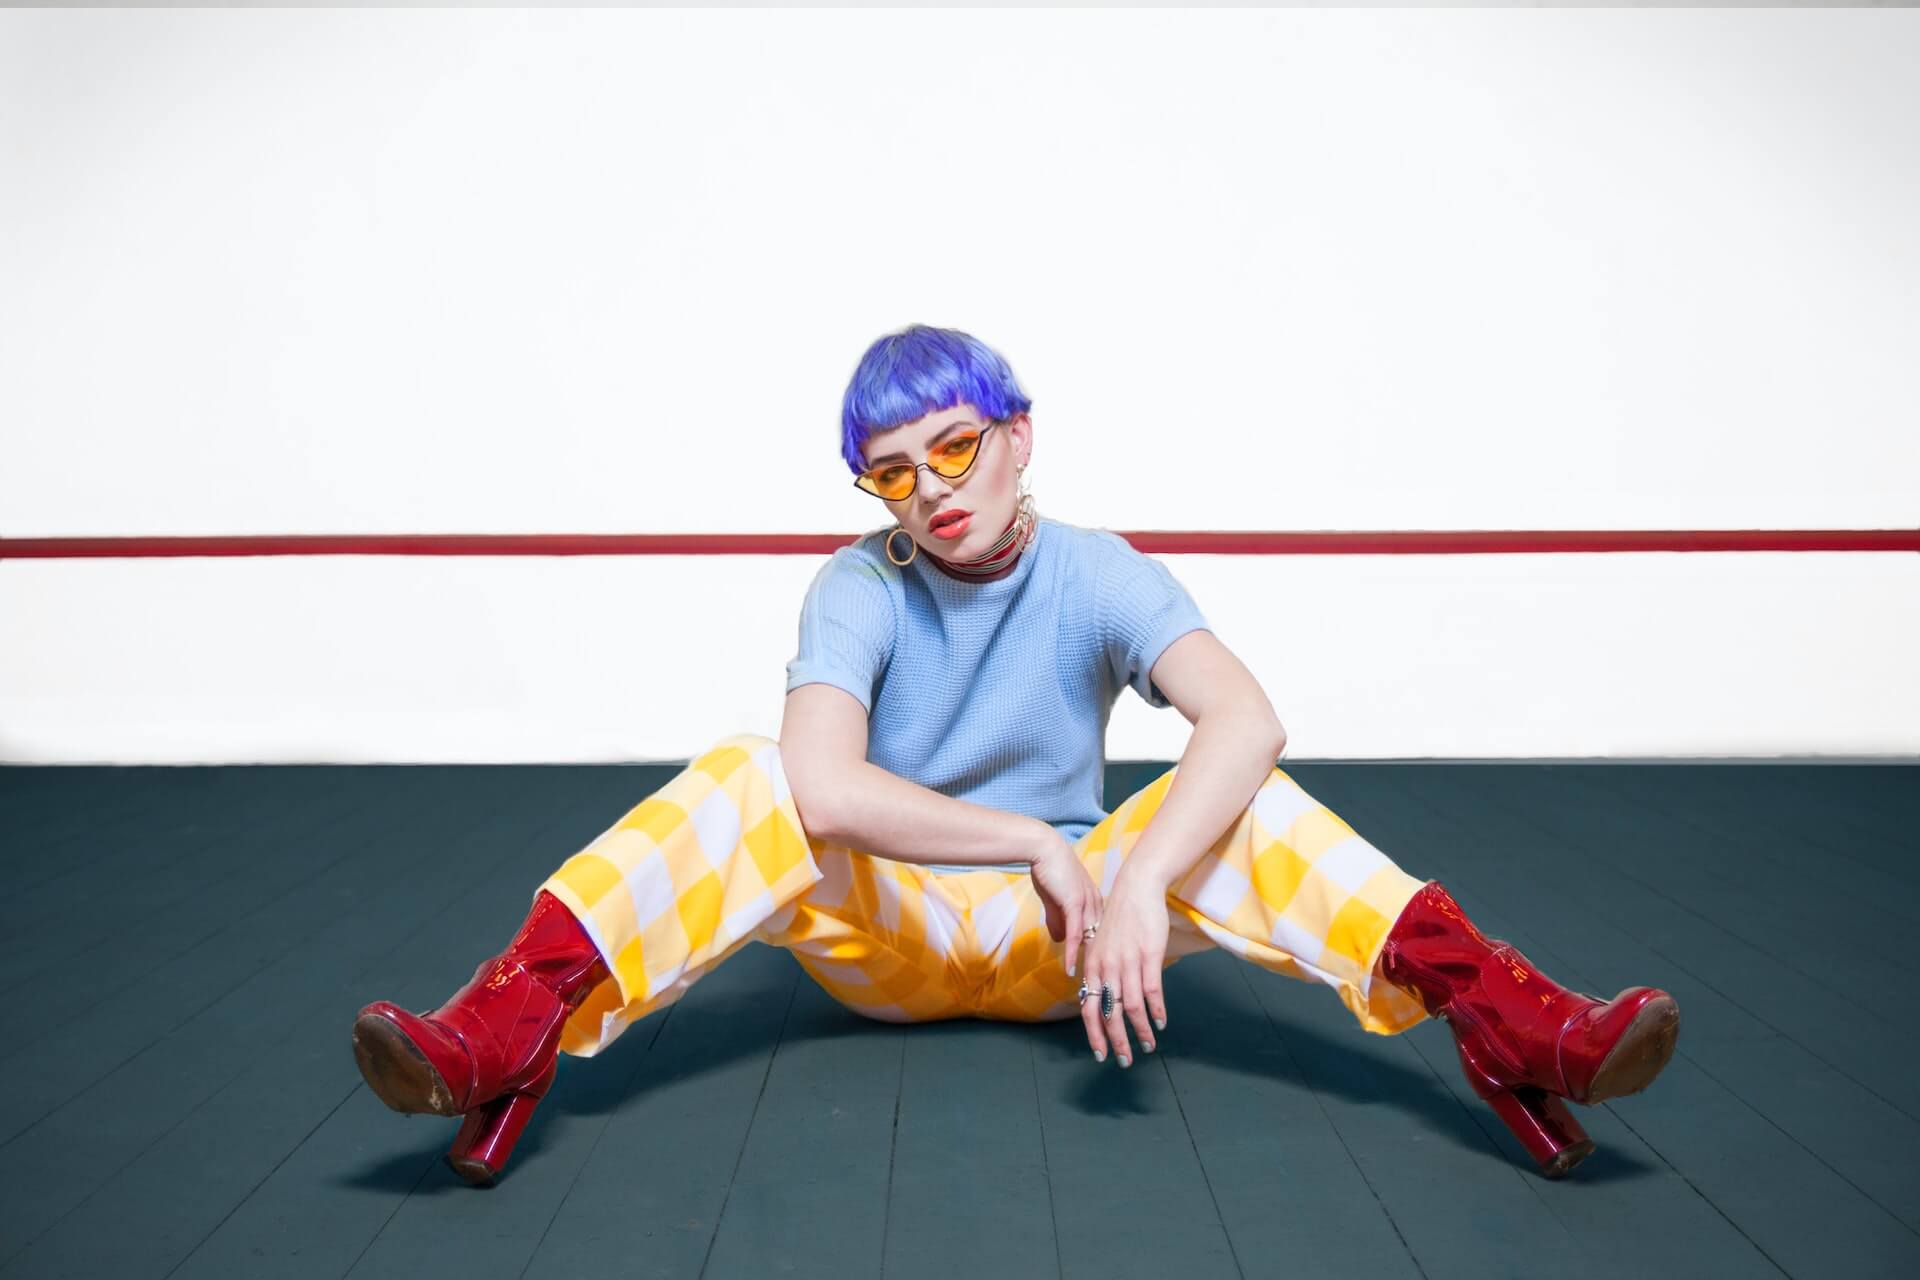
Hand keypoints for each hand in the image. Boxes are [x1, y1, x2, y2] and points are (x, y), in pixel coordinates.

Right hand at [1026, 825, 1103, 982]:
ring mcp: (1087, 905)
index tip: (1100, 976)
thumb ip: (1059, 920)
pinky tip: (1069, 969)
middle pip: (1101, 942)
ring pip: (1090, 941)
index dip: (1101, 956)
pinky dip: (1071, 953)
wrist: (1044, 848)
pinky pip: (1074, 934)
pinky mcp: (1074, 904)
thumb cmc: (1050, 870)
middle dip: (1101, 967)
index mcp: (1095, 903)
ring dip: (1089, 965)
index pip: (1101, 936)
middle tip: (1099, 989)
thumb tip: (1059, 940)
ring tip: (1088, 986)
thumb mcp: (1056, 900)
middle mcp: (1096, 905)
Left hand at [1078, 871, 1168, 1067]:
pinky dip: (1157, 1010)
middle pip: (1108, 1014)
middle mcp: (1106, 968)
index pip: (1088, 1008)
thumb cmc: (1120, 917)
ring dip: (1141, 1032)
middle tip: (1125, 1061)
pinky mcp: (1149, 956)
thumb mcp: (1100, 944)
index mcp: (1093, 966)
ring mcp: (1127, 963)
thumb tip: (1096, 994)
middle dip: (1117, 1042)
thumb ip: (1099, 970)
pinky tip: (1161, 1023)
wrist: (1135, 888)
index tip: (1100, 1054)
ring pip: (1131, 1007)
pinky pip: (1151, 991)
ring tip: (1148, 1046)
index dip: (1094, 1034)